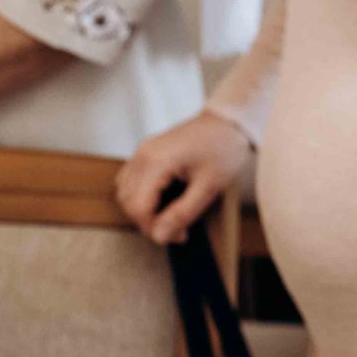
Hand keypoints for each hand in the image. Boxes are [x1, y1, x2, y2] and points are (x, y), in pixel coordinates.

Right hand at [113, 111, 252, 244]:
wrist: (231, 120)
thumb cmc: (225, 147)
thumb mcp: (210, 186)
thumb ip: (182, 213)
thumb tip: (159, 236)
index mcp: (156, 160)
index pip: (138, 207)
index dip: (153, 227)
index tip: (178, 235)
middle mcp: (143, 154)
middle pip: (127, 201)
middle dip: (149, 221)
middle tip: (178, 228)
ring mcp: (143, 151)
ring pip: (125, 191)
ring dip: (143, 209)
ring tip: (172, 215)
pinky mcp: (147, 152)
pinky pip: (132, 179)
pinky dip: (142, 195)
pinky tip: (165, 200)